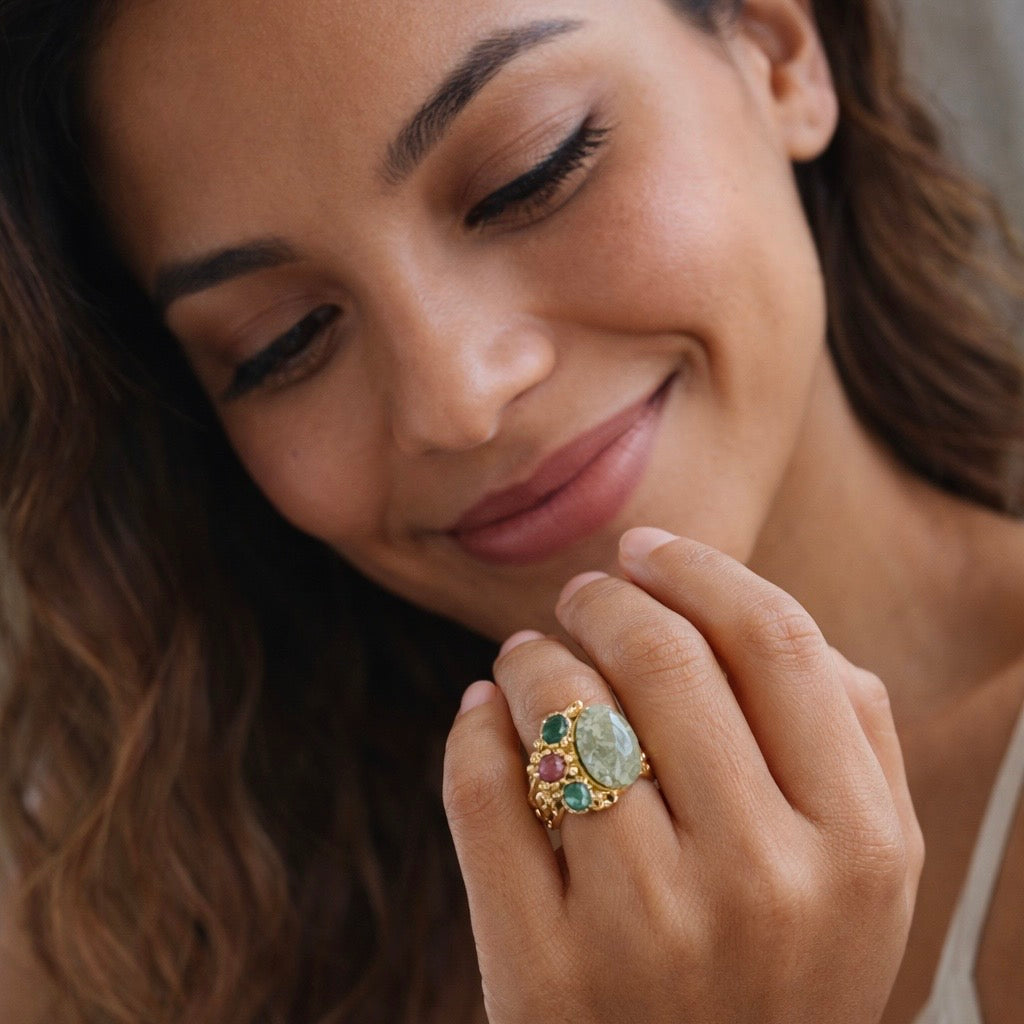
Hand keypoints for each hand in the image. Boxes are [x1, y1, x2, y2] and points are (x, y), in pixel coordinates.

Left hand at [443, 528, 922, 1023]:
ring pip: (564, 710)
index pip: (776, 641)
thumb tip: (730, 606)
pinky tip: (484, 717)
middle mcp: (762, 884)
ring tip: (529, 660)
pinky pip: (484, 791)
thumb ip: (845, 734)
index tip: (647, 548)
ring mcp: (648, 933)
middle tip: (581, 598)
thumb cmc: (778, 969)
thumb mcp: (860, 872)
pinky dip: (472, 730)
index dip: (700, 570)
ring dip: (532, 657)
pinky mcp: (542, 973)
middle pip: (663, 657)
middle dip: (604, 600)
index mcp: (858, 845)